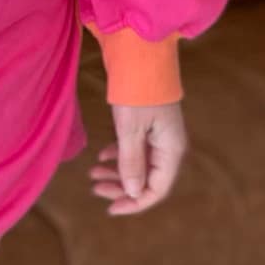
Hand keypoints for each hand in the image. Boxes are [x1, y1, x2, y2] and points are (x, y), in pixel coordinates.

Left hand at [88, 99, 187, 214]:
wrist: (140, 55)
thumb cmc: (136, 92)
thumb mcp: (130, 130)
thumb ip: (132, 163)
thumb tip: (133, 192)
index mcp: (171, 150)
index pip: (157, 189)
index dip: (135, 202)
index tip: (110, 208)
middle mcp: (169, 145)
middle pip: (147, 179)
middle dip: (121, 188)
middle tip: (94, 189)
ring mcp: (159, 134)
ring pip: (139, 164)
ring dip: (117, 172)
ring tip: (92, 174)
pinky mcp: (148, 124)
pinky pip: (136, 149)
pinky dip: (119, 155)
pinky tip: (102, 155)